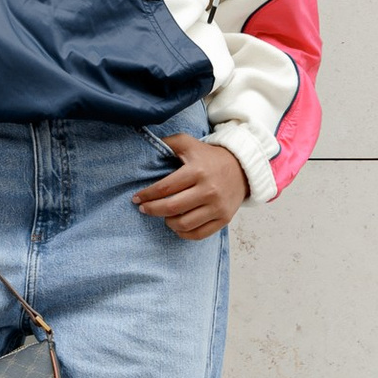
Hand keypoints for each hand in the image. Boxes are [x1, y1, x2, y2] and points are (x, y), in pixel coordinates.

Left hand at [132, 135, 248, 241]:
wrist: (241, 168)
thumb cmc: (209, 157)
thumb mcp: (189, 144)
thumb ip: (169, 143)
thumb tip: (147, 146)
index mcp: (197, 171)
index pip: (166, 187)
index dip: (147, 195)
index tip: (136, 198)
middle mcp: (208, 190)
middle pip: (172, 208)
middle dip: (152, 210)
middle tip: (143, 209)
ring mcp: (217, 206)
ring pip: (184, 224)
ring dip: (168, 222)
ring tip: (163, 216)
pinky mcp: (224, 218)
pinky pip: (199, 234)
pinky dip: (183, 233)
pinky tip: (177, 225)